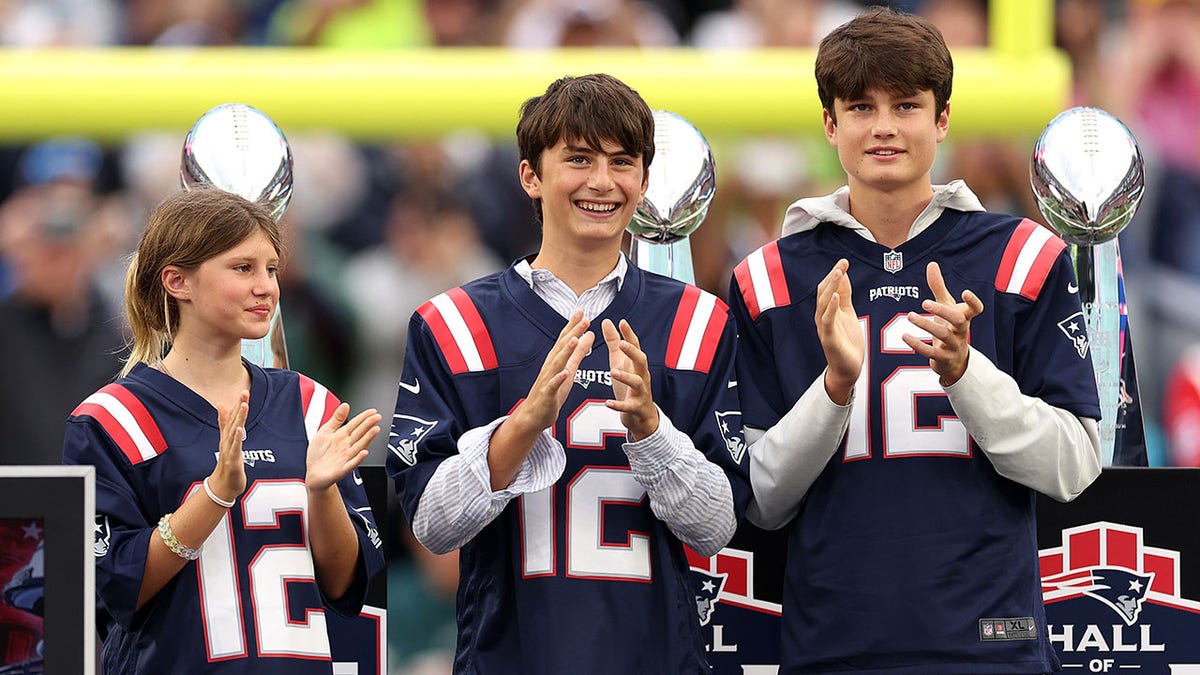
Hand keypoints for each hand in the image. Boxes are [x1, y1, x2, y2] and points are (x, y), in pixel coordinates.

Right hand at [210, 391, 249, 502]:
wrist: (223, 485)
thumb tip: (220, 404)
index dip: (238, 404)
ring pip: (234, 431)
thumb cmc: (227, 461)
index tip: (244, 391)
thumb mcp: (227, 440)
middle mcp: (227, 440)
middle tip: (244, 392)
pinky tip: (239, 429)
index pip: (232, 417)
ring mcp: (229, 449)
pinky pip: (234, 447)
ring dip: (238, 418)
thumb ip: (224, 422)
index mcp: (228, 436)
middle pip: (233, 421)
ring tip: (244, 405)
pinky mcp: (232, 460)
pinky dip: (236, 438)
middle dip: (239, 406)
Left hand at [306, 404, 381, 491]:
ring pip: (359, 446)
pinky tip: (364, 452)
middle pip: (360, 433)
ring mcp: (346, 457)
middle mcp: (346, 445)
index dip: (364, 417)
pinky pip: (352, 463)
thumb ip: (336, 419)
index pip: (355, 424)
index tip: (373, 411)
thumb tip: (345, 405)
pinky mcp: (343, 469)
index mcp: (342, 436)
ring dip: (368, 439)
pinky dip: (358, 458)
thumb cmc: (319, 454)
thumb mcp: (325, 431)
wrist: (314, 474)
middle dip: (369, 425)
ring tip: (375, 430)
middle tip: (377, 417)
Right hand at [511, 310, 593, 433]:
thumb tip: (589, 334)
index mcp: (557, 359)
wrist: (534, 414)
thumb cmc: (552, 392)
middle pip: (562, 346)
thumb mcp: (570, 369)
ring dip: (566, 351)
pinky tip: (565, 372)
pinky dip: (559, 378)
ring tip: (575, 339)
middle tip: (584, 319)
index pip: (566, 338)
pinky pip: (553, 385)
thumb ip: (579, 352)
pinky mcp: (548, 394)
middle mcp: (551, 366)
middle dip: (573, 332)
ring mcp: (548, 379)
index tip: (582, 310)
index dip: (573, 325)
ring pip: (557, 363)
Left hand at [602, 318, 657, 440]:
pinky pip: (628, 406)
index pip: (635, 347)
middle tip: (621, 344)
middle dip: (632, 352)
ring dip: (625, 377)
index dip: (629, 334)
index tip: (622, 322)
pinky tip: (607, 403)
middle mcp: (641, 376)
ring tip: (613, 371)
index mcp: (636, 365)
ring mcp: (640, 392)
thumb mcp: (620, 362)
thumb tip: (607, 322)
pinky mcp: (635, 408)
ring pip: (636, 383)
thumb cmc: (629, 386)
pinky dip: (618, 405)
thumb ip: (614, 343)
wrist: (641, 416)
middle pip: (641, 361)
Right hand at [815, 259, 863, 403]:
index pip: (827, 288)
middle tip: (842, 263)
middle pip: (823, 293)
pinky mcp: (829, 339)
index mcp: (827, 311)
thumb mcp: (847, 314)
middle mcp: (823, 317)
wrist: (847, 368)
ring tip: (838, 273)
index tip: (844, 261)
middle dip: (832, 277)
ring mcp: (824, 328)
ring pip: (824, 304)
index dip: (835, 275)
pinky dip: (830, 308)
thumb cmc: (847, 341)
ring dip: (831, 288)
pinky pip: (827, 321)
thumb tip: (842, 274)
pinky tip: (835, 297)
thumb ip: (844, 296)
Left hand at [902, 262, 984, 386]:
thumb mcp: (945, 307)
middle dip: (942, 311)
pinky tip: (905, 336)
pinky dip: (917, 344)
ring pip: (943, 335)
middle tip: (924, 302)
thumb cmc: (950, 328)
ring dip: (925, 325)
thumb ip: (938, 287)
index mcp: (964, 318)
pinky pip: (931, 352)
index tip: (965, 292)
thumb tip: (932, 264)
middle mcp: (962, 331)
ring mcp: (954, 346)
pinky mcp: (943, 359)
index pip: (976, 309)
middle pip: (958, 320)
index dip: (973, 301)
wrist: (954, 362)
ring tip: (910, 315)